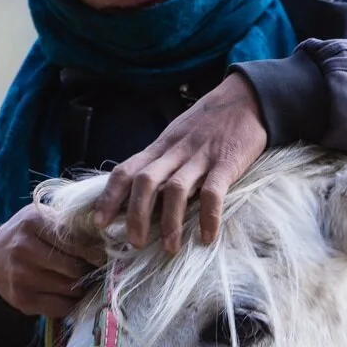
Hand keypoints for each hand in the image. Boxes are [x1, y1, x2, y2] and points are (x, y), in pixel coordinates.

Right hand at [0, 203, 105, 317]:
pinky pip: (61, 307)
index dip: (95, 252)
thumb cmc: (26, 236)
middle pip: (75, 268)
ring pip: (70, 289)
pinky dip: (70, 303)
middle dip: (90, 271)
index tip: (106, 257)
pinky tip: (68, 294)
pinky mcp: (22, 299)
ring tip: (82, 280)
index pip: (76, 242)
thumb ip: (70, 223)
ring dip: (82, 287)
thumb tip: (110, 236)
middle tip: (97, 270)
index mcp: (33, 222)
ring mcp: (21, 276)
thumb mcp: (42, 218)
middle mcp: (24, 248)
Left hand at [94, 72, 268, 252]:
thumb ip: (162, 161)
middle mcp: (175, 151)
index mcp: (161, 146)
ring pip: (175, 190)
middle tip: (135, 242)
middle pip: (145, 182)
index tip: (99, 222)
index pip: (126, 170)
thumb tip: (143, 194)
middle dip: (135, 214)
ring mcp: (200, 157)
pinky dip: (209, 217)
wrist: (246, 99)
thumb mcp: (177, 135)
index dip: (109, 196)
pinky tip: (207, 237)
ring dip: (169, 222)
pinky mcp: (226, 163)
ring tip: (170, 247)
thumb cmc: (210, 122)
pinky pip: (213, 192)